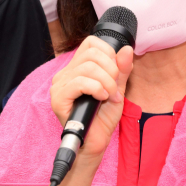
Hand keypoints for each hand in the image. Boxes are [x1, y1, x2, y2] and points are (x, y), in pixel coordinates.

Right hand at [50, 36, 132, 159]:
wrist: (96, 142)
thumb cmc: (103, 117)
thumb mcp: (118, 88)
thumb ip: (122, 69)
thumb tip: (127, 48)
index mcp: (77, 67)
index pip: (91, 43)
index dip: (109, 53)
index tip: (116, 72)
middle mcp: (65, 73)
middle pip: (92, 54)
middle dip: (111, 70)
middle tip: (115, 89)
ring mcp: (60, 85)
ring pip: (88, 67)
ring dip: (107, 83)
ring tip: (110, 96)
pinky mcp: (58, 98)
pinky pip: (80, 82)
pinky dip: (97, 89)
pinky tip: (101, 99)